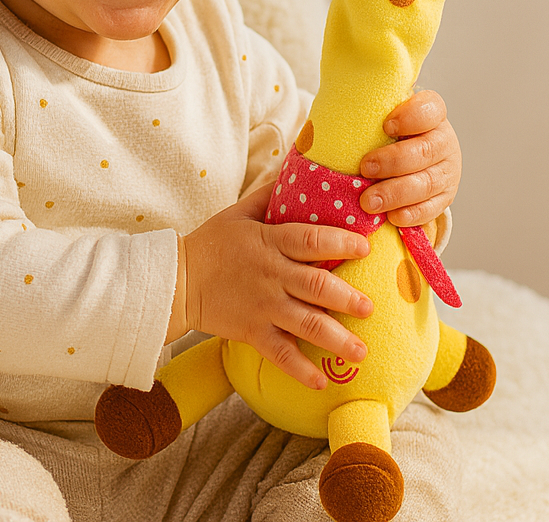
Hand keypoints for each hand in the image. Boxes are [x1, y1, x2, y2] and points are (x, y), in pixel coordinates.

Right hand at [168, 185, 372, 389]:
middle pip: (317, 286)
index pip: (311, 239)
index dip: (340, 242)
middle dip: (348, 298)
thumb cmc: (212, 242)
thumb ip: (269, 194)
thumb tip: (295, 168)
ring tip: (362, 350)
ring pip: (306, 324)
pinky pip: (280, 354)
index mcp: (270, 242)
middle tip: (370, 307)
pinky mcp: (252, 331)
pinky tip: (322, 380)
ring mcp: (263, 306)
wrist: (177, 279)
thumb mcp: (239, 211)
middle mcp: (271, 275)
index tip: (365, 247)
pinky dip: (300, 369)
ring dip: (337, 338)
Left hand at [357, 90, 460, 227]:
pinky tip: (392, 218)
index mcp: (430, 114)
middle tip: (365, 168)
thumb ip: (360, 116)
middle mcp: (443, 141)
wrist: (406, 162)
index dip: (411, 117)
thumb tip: (315, 126)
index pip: (430, 108)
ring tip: (368, 202)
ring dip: (396, 192)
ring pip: (428, 182)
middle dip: (395, 161)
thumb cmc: (382, 135)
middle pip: (427, 150)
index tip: (386, 125)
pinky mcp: (444, 198)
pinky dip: (411, 214)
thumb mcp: (376, 119)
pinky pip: (431, 209)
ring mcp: (446, 171)